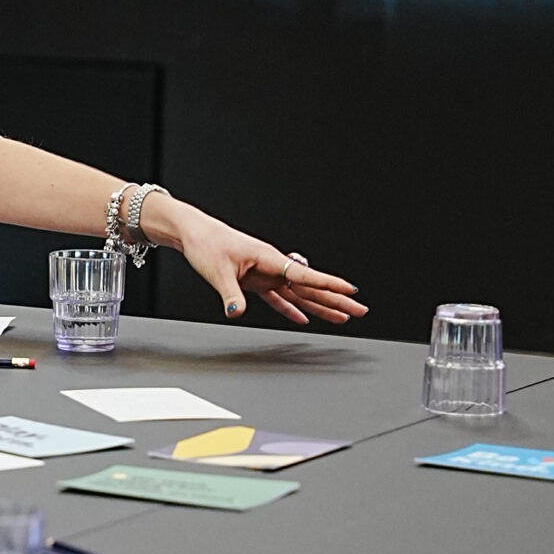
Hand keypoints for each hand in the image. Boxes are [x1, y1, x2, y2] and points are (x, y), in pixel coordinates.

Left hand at [168, 205, 366, 326]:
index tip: (350, 291)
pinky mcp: (256, 281)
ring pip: (300, 294)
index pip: (305, 275)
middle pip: (311, 287)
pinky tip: (303, 319)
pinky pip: (279, 298)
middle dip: (336, 299)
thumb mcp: (217, 271)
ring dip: (321, 306)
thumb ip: (230, 294)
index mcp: (269, 258)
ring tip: (342, 317)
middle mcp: (273, 266)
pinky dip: (292, 310)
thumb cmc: (206, 244)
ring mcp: (266, 274)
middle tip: (359, 309)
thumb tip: (236, 312)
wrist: (194, 234)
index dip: (329, 285)